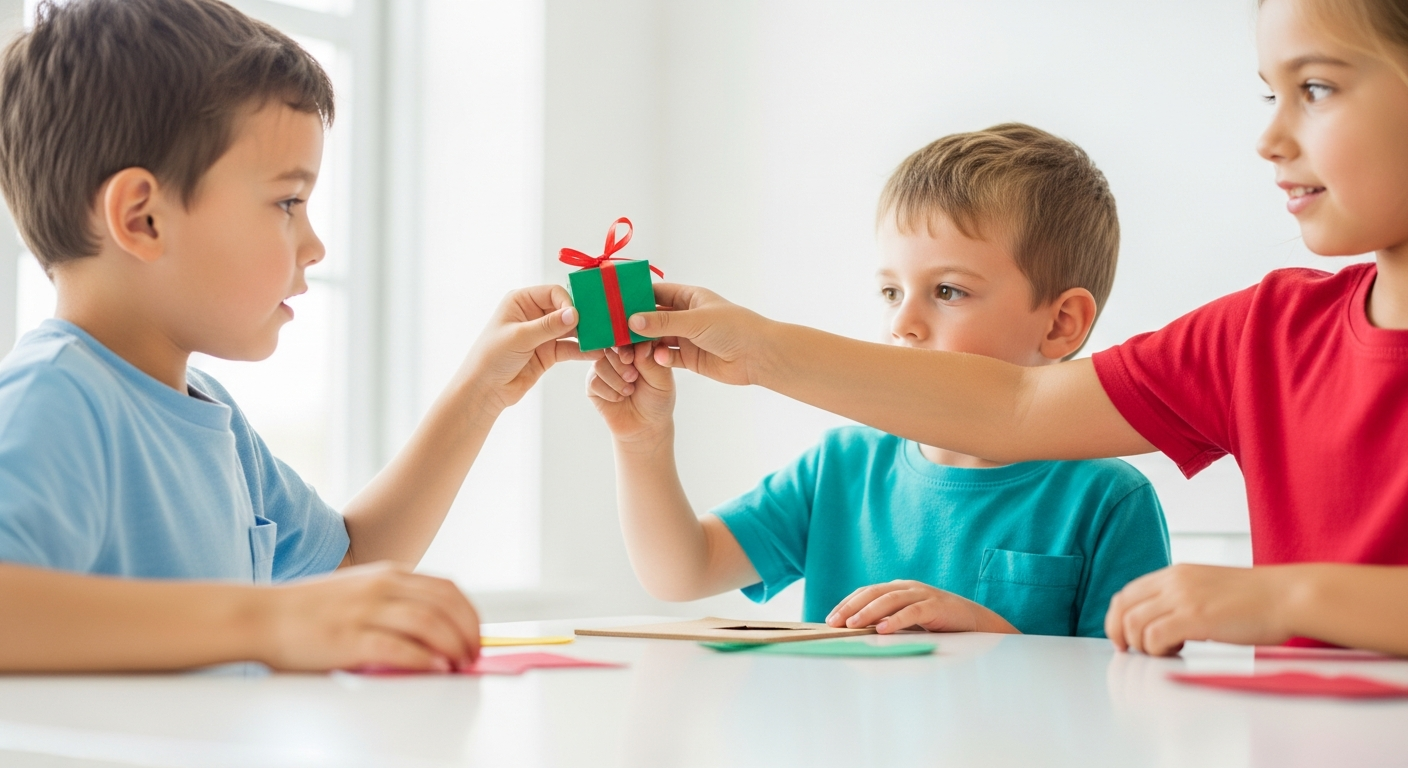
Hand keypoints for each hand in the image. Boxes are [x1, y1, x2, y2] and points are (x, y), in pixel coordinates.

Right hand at [259, 562, 480, 671]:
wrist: (262, 616)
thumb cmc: (310, 610)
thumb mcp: (360, 592)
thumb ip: (394, 602)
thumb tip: (435, 631)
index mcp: (388, 575)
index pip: (447, 589)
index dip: (470, 614)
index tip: (477, 636)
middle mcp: (381, 587)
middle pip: (445, 605)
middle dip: (469, 632)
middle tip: (475, 655)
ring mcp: (365, 611)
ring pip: (429, 622)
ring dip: (454, 646)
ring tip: (461, 664)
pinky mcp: (349, 639)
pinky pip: (399, 648)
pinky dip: (425, 659)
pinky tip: (436, 668)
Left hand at [460, 284, 601, 412]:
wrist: (485, 390)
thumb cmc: (491, 358)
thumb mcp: (519, 338)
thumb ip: (548, 326)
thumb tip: (574, 314)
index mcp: (521, 301)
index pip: (553, 293)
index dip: (568, 302)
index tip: (579, 316)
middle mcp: (534, 314)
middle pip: (566, 309)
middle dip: (583, 317)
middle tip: (601, 323)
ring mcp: (543, 334)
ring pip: (571, 329)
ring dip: (586, 334)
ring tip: (603, 338)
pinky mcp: (549, 353)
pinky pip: (570, 348)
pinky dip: (583, 350)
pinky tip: (596, 352)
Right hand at [586, 341, 676, 445]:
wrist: (645, 426)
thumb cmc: (657, 400)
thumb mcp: (662, 381)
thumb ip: (652, 363)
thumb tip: (641, 345)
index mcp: (637, 348)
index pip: (627, 336)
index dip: (626, 343)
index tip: (631, 357)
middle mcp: (618, 354)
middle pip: (609, 346)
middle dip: (620, 363)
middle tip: (632, 377)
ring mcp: (604, 367)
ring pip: (599, 363)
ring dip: (615, 379)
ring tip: (629, 390)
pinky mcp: (594, 384)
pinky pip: (594, 380)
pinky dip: (608, 391)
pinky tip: (619, 398)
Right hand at [625, 283, 769, 386]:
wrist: (758, 356)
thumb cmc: (733, 328)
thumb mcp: (695, 320)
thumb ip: (663, 321)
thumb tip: (632, 320)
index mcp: (689, 297)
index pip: (656, 293)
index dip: (636, 297)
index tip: (614, 302)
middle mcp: (686, 316)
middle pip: (653, 317)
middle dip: (635, 323)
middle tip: (614, 329)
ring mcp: (686, 337)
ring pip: (656, 338)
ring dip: (643, 343)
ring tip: (628, 348)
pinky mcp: (688, 358)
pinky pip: (665, 357)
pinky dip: (657, 359)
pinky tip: (654, 360)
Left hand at [826, 579, 1018, 633]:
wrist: (976, 621)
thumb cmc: (939, 623)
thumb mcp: (909, 620)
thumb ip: (888, 621)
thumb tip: (860, 633)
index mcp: (899, 588)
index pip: (867, 592)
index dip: (847, 603)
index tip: (831, 619)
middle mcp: (908, 587)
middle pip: (873, 593)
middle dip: (851, 607)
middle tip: (835, 623)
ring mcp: (922, 594)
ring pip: (890, 600)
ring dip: (868, 612)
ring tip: (853, 626)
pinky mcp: (936, 606)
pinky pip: (912, 612)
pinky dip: (896, 620)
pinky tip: (882, 630)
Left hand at [1105, 564, 1292, 655]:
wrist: (1289, 596)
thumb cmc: (1258, 599)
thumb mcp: (1210, 587)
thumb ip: (1184, 596)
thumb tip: (1163, 620)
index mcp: (1176, 572)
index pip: (1128, 592)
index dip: (1118, 617)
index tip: (1124, 637)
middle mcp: (1174, 581)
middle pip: (1122, 606)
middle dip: (1119, 633)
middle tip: (1131, 651)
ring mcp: (1183, 597)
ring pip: (1134, 624)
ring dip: (1142, 645)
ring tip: (1166, 651)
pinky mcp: (1195, 617)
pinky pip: (1154, 636)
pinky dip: (1157, 649)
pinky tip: (1177, 651)